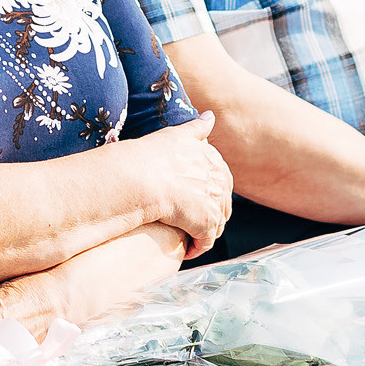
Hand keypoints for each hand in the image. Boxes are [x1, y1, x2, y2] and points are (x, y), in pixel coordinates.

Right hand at [116, 111, 231, 256]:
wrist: (141, 177)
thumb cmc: (152, 155)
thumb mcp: (176, 134)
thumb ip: (196, 127)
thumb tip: (210, 115)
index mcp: (212, 158)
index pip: (221, 177)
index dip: (210, 190)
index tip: (198, 197)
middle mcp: (217, 179)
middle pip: (222, 201)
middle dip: (212, 211)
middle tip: (195, 220)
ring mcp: (213, 202)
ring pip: (216, 222)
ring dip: (206, 231)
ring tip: (192, 236)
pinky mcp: (206, 223)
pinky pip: (206, 241)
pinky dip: (198, 247)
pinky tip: (188, 250)